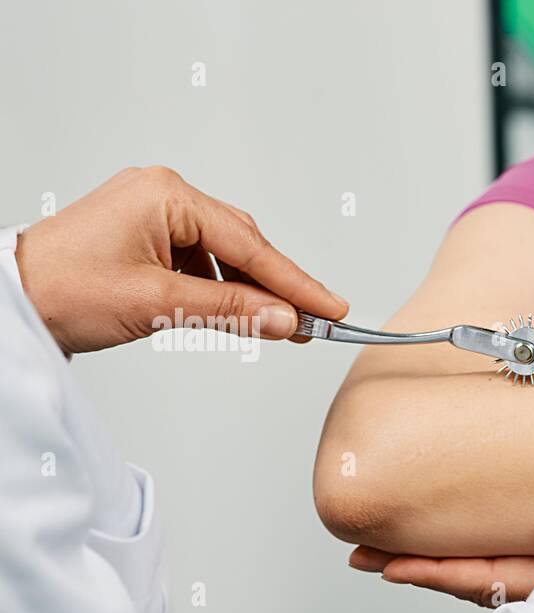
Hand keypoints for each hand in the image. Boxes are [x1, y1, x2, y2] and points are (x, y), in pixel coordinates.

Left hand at [13, 166, 346, 354]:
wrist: (11, 298)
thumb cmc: (64, 290)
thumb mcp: (159, 305)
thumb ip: (231, 311)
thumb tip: (285, 319)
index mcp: (167, 195)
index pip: (249, 246)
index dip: (295, 282)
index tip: (331, 309)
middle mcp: (163, 194)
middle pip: (242, 244)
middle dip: (276, 287)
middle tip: (312, 324)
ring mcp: (153, 212)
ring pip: (223, 254)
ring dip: (247, 291)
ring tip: (274, 326)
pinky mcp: (144, 234)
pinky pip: (199, 260)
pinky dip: (220, 288)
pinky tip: (232, 312)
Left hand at [348, 503, 533, 603]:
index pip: (499, 581)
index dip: (441, 571)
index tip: (383, 562)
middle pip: (489, 587)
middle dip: (429, 572)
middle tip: (362, 558)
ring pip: (513, 589)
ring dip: (460, 573)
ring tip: (399, 557)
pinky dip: (507, 575)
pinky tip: (489, 563)